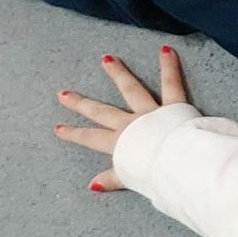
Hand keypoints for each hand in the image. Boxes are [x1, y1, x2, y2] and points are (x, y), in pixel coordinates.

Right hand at [55, 47, 189, 189]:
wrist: (179, 163)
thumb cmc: (158, 174)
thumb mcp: (132, 179)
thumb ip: (113, 179)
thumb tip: (92, 186)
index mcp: (120, 143)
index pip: (91, 138)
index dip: (74, 134)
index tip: (58, 128)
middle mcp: (131, 124)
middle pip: (101, 111)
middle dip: (81, 103)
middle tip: (63, 94)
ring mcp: (150, 112)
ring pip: (131, 89)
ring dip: (118, 73)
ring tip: (107, 59)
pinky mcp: (174, 106)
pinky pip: (172, 84)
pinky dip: (169, 66)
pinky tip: (166, 50)